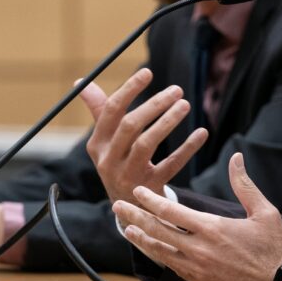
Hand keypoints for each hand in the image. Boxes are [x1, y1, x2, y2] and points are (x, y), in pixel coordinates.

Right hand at [78, 68, 207, 204]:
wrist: (128, 208)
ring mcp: (128, 176)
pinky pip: (170, 165)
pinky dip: (187, 148)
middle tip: (177, 90)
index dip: (129, 89)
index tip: (147, 72)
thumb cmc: (118, 162)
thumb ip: (98, 111)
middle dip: (154, 104)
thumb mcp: (104, 141)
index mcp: (96, 144)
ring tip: (186, 104)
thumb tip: (80, 83)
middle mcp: (108, 161)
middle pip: (130, 126)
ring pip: (147, 144)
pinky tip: (201, 133)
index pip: (111, 111)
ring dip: (168, 122)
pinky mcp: (149, 189)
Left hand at [114, 153, 281, 280]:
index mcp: (213, 228)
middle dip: (135, 216)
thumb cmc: (275, 249)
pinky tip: (150, 250)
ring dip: (141, 238)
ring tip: (126, 228)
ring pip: (160, 251)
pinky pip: (171, 267)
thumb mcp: (264, 212)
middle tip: (117, 205)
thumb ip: (244, 185)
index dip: (151, 200)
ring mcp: (197, 268)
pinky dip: (157, 256)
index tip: (137, 191)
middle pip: (158, 230)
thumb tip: (236, 158)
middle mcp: (199, 248)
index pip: (172, 211)